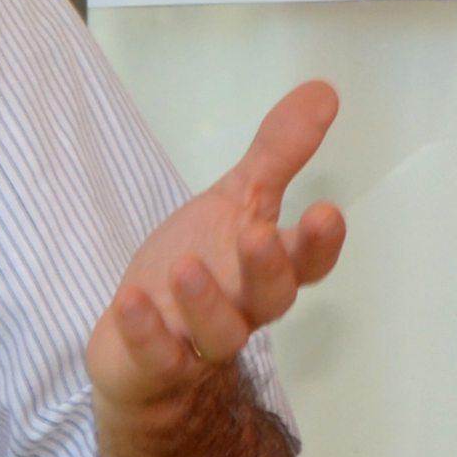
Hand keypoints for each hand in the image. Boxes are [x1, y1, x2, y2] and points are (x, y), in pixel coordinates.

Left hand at [90, 80, 345, 423]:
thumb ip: (278, 153)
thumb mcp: (236, 201)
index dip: (320, 243)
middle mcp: (243, 309)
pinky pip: (156, 357)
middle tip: (257, 234)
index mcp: (266, 268)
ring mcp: (199, 342)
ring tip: (185, 266)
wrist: (143, 347)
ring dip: (204, 301)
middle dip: (268, 268)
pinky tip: (130, 300)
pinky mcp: (156, 366)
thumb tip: (323, 91)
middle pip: (272, 299)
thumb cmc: (200, 267)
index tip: (327, 211)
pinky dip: (145, 331)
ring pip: (218, 333)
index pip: (308, 261)